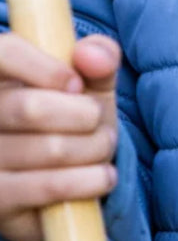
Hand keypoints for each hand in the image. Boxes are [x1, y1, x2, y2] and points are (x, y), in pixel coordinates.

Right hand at [0, 32, 120, 240]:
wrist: (64, 186)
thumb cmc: (73, 122)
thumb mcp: (89, 84)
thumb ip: (98, 58)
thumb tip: (93, 55)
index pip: (4, 53)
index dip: (45, 67)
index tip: (76, 84)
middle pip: (31, 107)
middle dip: (85, 115)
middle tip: (98, 122)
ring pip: (50, 149)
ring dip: (95, 148)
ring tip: (104, 147)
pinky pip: (50, 186)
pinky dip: (89, 180)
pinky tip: (103, 176)